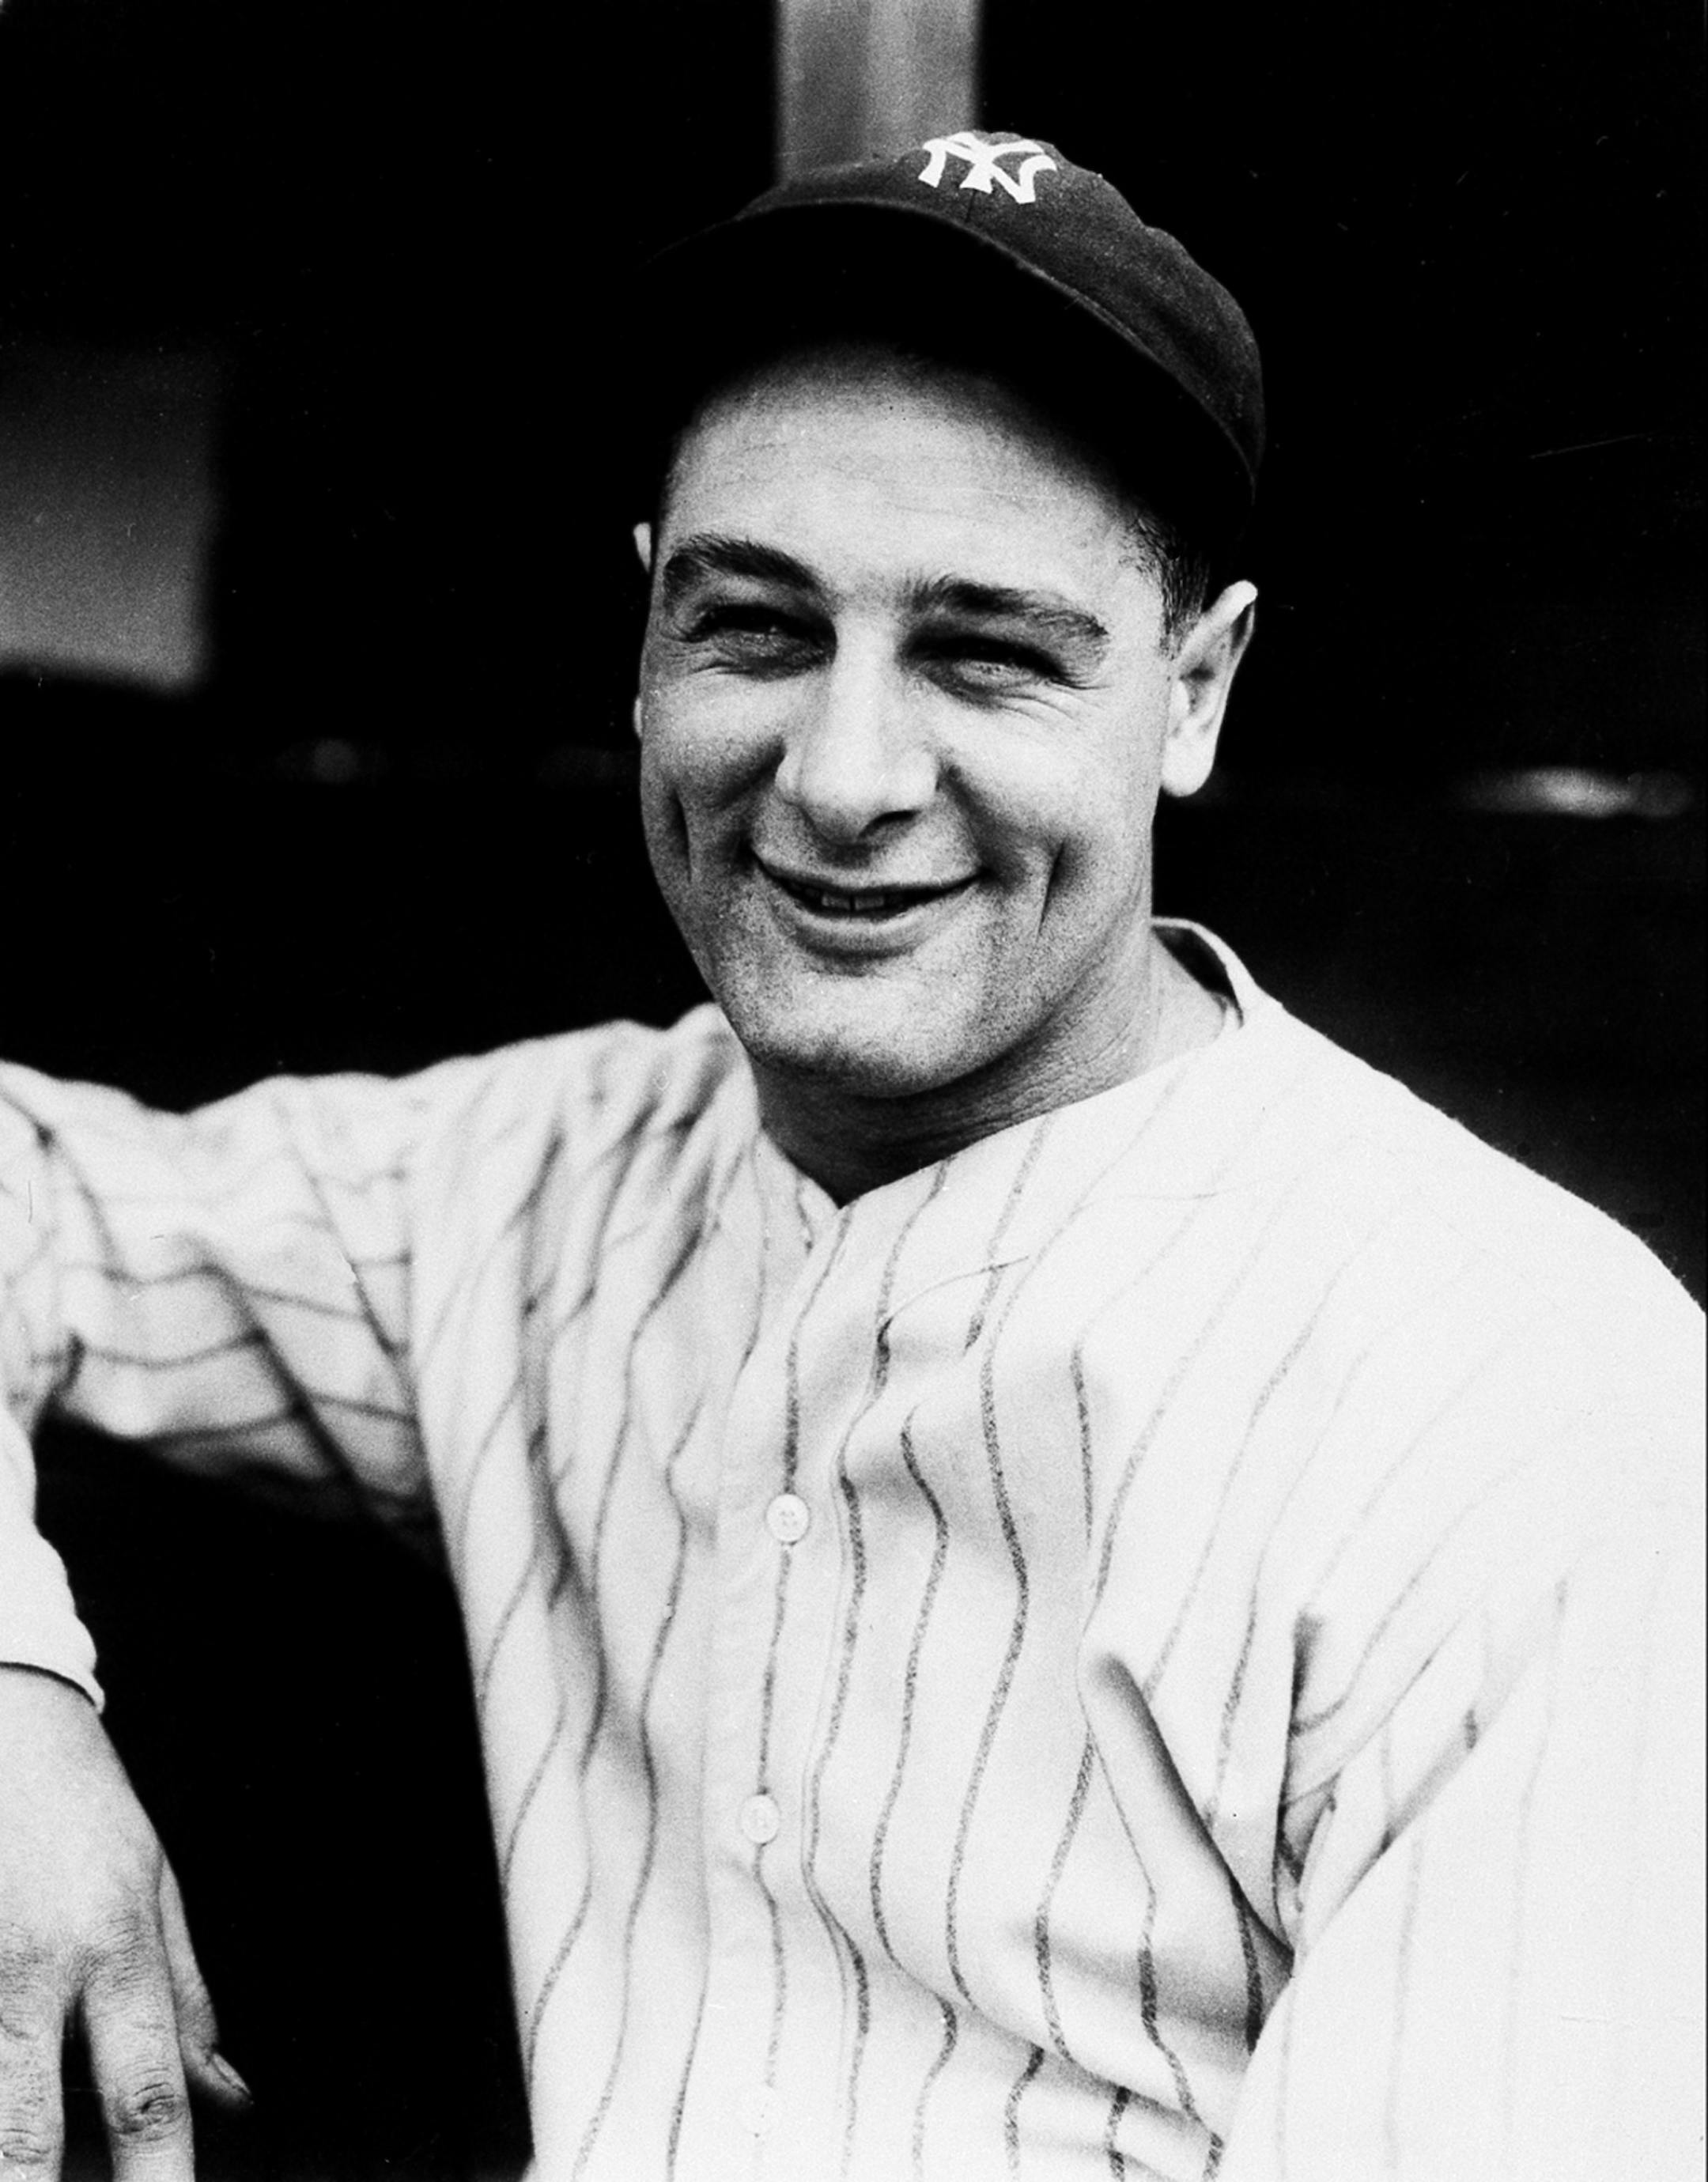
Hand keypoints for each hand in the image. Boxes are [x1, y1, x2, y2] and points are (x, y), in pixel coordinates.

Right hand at [0, 1667, 248, 2176]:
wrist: (0, 1716)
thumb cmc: (81, 1804)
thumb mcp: (154, 1883)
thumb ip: (187, 2000)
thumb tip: (231, 2098)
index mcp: (111, 1947)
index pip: (144, 2091)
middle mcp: (31, 1972)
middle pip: (28, 2133)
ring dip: (14, 2148)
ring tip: (45, 2154)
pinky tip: (12, 2087)